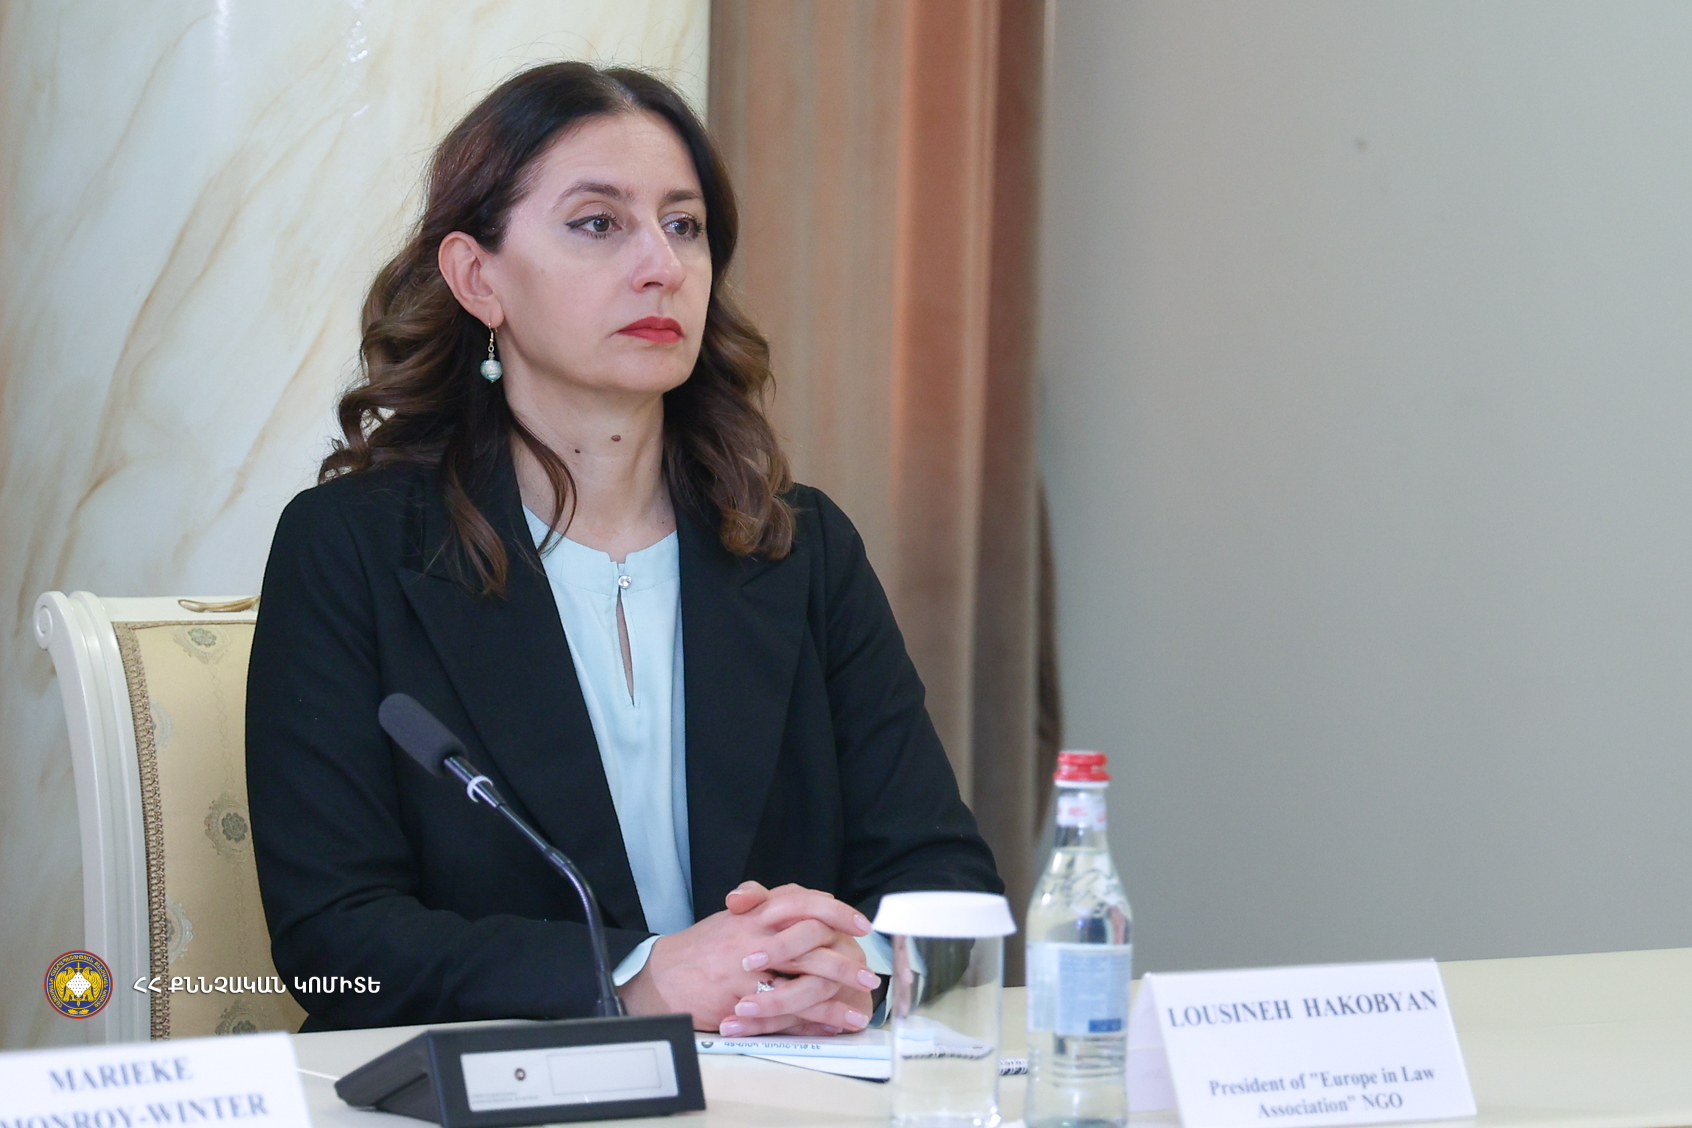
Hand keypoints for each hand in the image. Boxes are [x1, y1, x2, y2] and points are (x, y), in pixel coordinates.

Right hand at [617, 882, 877, 1034]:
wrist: (661, 977)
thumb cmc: (701, 950)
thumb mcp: (734, 919)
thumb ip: (766, 906)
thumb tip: (804, 900)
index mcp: (755, 911)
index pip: (804, 901)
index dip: (836, 912)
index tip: (861, 925)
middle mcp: (754, 933)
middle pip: (812, 938)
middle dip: (845, 958)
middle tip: (869, 971)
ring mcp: (748, 967)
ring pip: (804, 975)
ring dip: (838, 989)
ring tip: (861, 1000)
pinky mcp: (742, 998)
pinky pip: (788, 1008)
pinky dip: (817, 1016)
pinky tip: (837, 1022)